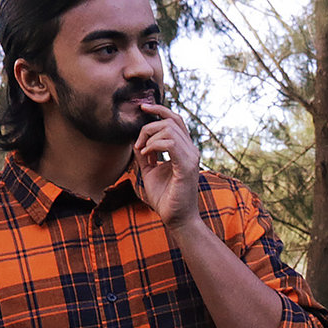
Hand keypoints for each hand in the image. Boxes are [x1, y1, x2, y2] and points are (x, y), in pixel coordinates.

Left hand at [132, 102, 202, 229]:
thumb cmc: (165, 198)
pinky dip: (154, 145)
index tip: (142, 108)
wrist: (176, 219)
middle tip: (138, 145)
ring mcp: (191, 157)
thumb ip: (144, 155)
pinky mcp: (187, 166)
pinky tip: (146, 154)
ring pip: (169, 129)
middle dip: (148, 127)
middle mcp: (191, 150)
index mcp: (185, 149)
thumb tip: (135, 140)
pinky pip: (169, 143)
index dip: (159, 109)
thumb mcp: (149, 171)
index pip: (175, 119)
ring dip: (149, 137)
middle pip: (170, 121)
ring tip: (142, 152)